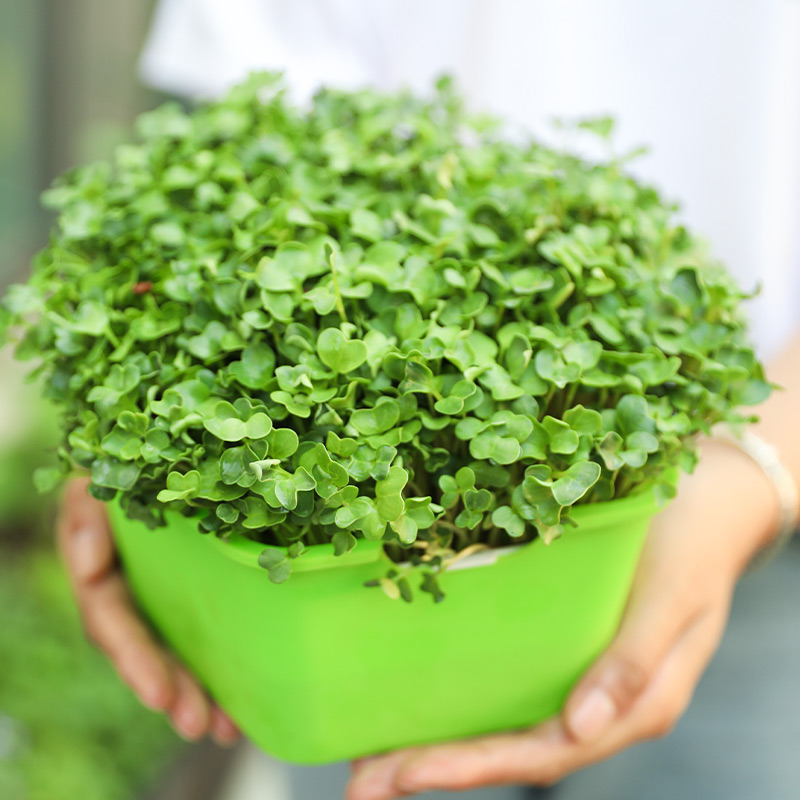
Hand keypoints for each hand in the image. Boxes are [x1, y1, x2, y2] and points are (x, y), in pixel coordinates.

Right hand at [58, 477, 239, 745]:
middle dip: (168, 689)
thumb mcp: (98, 482)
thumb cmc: (133, 467)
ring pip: (176, 651)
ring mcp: (164, 596)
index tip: (157, 691)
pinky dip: (224, 670)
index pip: (111, 619)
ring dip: (196, 693)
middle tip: (196, 722)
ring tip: (224, 729)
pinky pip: (207, 634)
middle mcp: (132, 592)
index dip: (133, 657)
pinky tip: (244, 706)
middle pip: (145, 650)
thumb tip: (88, 566)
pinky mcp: (197, 594)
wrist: (177, 452)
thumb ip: (83, 515)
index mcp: (105, 570)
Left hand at [347, 442, 778, 798]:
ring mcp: (574, 664)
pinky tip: (413, 683)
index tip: (404, 774)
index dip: (472, 766)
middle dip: (435, 765)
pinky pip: (503, 670)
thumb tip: (582, 728)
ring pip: (500, 714)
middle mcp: (594, 695)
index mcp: (631, 702)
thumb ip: (634, 665)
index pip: (542, 752)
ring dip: (437, 734)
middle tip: (361, 782)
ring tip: (369, 750)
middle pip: (509, 744)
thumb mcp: (674, 600)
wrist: (709, 491)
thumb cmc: (694, 543)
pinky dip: (458, 686)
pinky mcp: (558, 630)